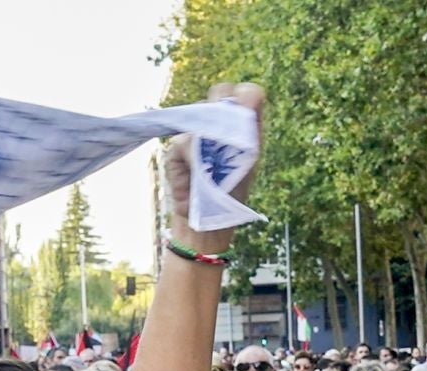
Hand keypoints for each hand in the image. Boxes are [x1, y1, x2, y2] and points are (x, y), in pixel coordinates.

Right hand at [163, 82, 264, 252]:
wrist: (206, 223)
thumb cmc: (231, 196)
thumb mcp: (245, 165)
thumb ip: (240, 137)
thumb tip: (220, 120)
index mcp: (245, 127)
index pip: (248, 93)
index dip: (244, 97)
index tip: (241, 112)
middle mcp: (221, 124)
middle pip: (221, 92)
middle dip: (221, 107)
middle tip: (222, 129)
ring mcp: (198, 133)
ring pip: (198, 113)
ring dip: (206, 137)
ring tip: (210, 163)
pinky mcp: (178, 148)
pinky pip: (182, 140)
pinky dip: (189, 157)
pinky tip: (193, 176)